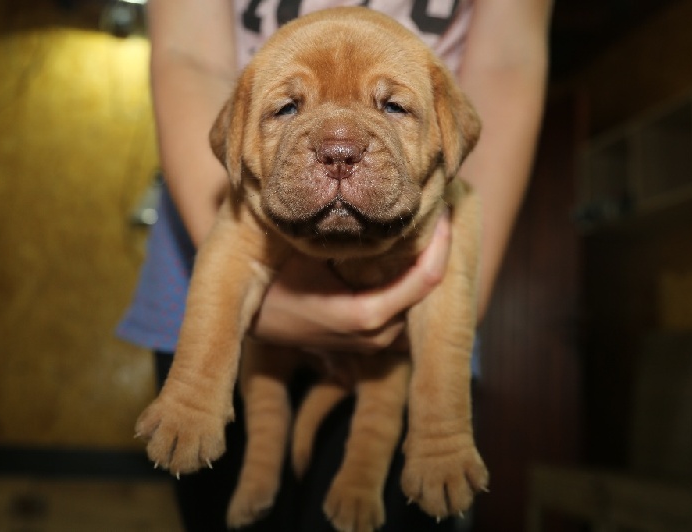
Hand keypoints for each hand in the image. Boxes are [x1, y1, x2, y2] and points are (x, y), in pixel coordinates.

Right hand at [250, 212, 450, 352]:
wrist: (248, 321)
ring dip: (421, 264)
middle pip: (425, 288)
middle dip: (434, 249)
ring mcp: (375, 342)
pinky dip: (407, 280)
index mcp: (367, 315)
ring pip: (414, 299)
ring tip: (424, 226)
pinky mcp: (369, 339)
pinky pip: (400, 307)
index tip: (444, 210)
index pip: (426, 278)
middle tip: (437, 209)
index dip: (441, 242)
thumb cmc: (273, 286)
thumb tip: (374, 199)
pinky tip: (405, 252)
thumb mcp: (306, 255)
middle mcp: (379, 334)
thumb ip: (344, 237)